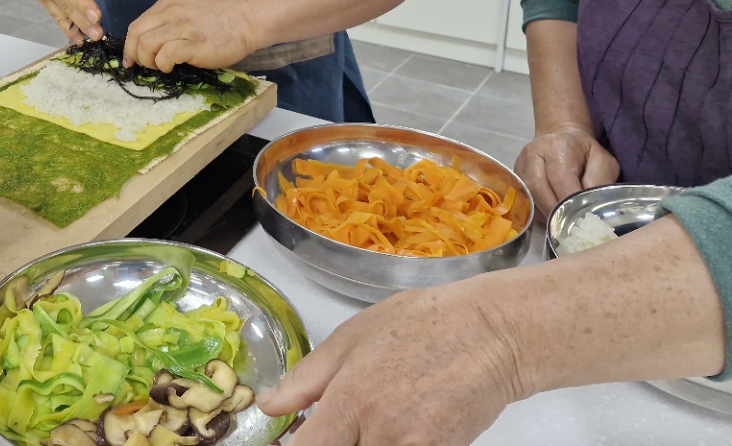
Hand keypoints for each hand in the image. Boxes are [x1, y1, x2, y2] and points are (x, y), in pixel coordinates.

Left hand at [123, 0, 256, 71]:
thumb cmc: (218, 20)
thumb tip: (146, 43)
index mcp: (167, 4)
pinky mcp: (194, 44)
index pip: (136, 25)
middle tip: (147, 66)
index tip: (133, 60)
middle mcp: (171, 12)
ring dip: (149, 61)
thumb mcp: (186, 11)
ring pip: (146, 45)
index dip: (130, 45)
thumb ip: (167, 21)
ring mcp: (182, 27)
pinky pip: (165, 55)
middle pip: (136, 35)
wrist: (246, 20)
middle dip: (135, 54)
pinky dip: (163, 65)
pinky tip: (172, 67)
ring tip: (162, 66)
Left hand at [258, 284, 522, 445]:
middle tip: (328, 431)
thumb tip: (268, 406)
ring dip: (356, 445)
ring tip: (357, 427)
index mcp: (350, 399)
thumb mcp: (350, 338)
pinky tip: (382, 432)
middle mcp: (380, 432)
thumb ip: (305, 379)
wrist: (490, 333)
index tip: (288, 441)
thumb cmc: (420, 324)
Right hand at [515, 124, 619, 216]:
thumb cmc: (584, 151)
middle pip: (539, 188)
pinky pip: (524, 198)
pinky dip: (539, 210)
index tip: (582, 217)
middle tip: (571, 225)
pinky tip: (551, 215)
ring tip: (562, 223)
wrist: (560, 136)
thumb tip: (593, 207)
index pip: (560, 178)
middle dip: (556, 210)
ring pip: (529, 195)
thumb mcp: (602, 161)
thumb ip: (600, 181)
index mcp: (558, 146)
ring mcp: (521, 164)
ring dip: (546, 212)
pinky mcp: (515, 175)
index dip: (570, 201)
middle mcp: (533, 153)